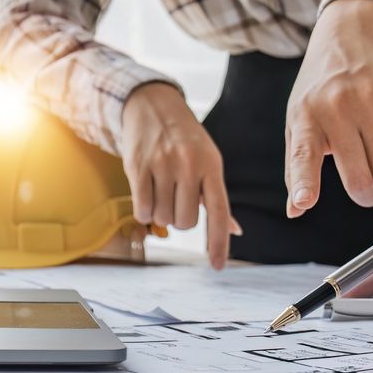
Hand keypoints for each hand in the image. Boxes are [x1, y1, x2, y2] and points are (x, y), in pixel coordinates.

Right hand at [118, 82, 235, 268]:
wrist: (153, 105)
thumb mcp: (208, 162)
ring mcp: (162, 165)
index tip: (218, 266)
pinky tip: (147, 192)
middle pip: (186, 222)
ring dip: (161, 213)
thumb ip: (216, 198)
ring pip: (163, 219)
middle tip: (176, 198)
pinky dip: (144, 210)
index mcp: (212, 167)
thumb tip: (234, 231)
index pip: (220, 213)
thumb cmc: (185, 140)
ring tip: (161, 189)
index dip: (219, 243)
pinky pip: (142, 210)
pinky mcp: (137, 166)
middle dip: (181, 219)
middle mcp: (189, 166)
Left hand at [284, 0, 372, 214]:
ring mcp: (369, 100)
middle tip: (365, 189)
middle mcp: (336, 108)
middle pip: (360, 179)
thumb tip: (295, 211)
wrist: (350, 36)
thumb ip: (297, 168)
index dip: (305, 183)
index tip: (304, 202)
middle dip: (365, 193)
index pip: (303, 156)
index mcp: (305, 119)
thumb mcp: (299, 122)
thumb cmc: (320, 90)